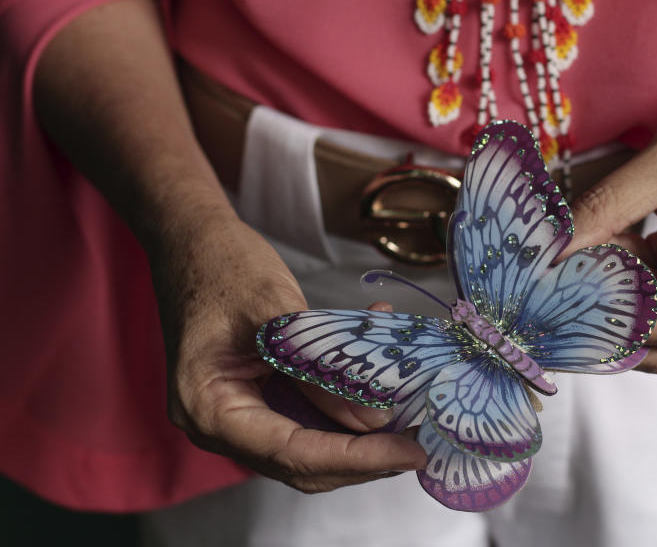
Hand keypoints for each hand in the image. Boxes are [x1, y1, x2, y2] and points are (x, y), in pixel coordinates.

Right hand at [147, 207, 426, 492]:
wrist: (192, 239)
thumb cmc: (222, 265)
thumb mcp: (277, 311)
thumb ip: (321, 367)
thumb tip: (375, 419)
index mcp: (208, 408)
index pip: (293, 452)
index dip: (357, 457)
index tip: (411, 451)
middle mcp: (217, 425)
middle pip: (301, 462)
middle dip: (364, 456)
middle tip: (420, 441)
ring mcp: (235, 414)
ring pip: (308, 445)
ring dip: (361, 434)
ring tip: (410, 416)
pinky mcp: (254, 399)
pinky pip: (305, 415)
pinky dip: (344, 403)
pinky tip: (380, 376)